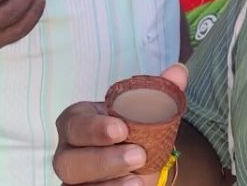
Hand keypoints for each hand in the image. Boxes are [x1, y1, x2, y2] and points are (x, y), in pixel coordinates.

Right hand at [54, 64, 188, 185]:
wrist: (138, 163)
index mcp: (76, 123)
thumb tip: (178, 71)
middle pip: (68, 161)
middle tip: (137, 156)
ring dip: (108, 185)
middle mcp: (68, 153)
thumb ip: (160, 94)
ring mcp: (73, 180)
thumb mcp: (145, 114)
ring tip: (137, 182)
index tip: (122, 129)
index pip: (74, 124)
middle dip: (101, 160)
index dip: (94, 129)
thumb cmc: (132, 133)